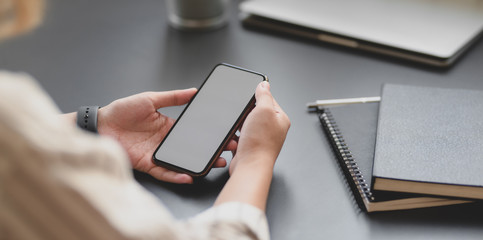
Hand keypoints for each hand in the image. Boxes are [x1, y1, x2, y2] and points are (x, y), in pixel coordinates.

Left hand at [97, 89, 234, 183]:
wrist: (101, 124)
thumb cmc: (121, 110)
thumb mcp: (150, 99)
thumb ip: (173, 97)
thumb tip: (193, 91)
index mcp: (168, 126)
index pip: (193, 131)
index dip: (208, 133)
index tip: (224, 132)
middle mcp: (165, 141)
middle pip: (192, 148)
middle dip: (211, 150)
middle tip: (228, 149)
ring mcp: (157, 153)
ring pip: (183, 162)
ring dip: (199, 164)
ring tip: (215, 163)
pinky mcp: (147, 164)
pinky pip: (165, 171)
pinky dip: (176, 175)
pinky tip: (189, 176)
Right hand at [229, 81, 289, 174]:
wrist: (249, 167)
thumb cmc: (260, 143)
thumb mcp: (263, 110)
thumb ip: (264, 95)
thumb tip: (264, 84)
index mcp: (280, 119)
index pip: (268, 99)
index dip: (256, 97)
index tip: (248, 98)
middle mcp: (272, 129)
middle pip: (254, 112)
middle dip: (244, 114)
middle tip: (243, 119)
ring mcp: (261, 138)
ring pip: (244, 124)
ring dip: (238, 126)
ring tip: (241, 132)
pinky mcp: (249, 146)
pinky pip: (238, 136)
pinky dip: (234, 137)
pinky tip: (235, 140)